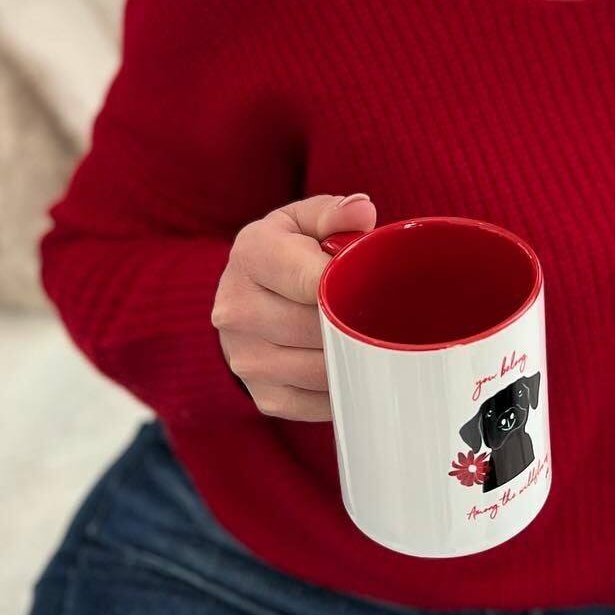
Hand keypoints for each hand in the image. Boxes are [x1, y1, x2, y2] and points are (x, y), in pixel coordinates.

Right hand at [211, 191, 375, 420]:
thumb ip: (333, 213)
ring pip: (321, 369)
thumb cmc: (287, 253)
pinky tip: (350, 367)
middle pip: (317, 327)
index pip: (310, 279)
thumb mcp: (303, 222)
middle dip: (354, 321)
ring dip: (352, 357)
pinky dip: (342, 388)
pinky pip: (318, 403)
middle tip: (379, 311)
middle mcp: (236, 308)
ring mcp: (245, 357)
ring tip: (368, 337)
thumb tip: (363, 211)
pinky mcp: (262, 394)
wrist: (245, 296)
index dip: (350, 285)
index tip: (373, 285)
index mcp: (251, 255)